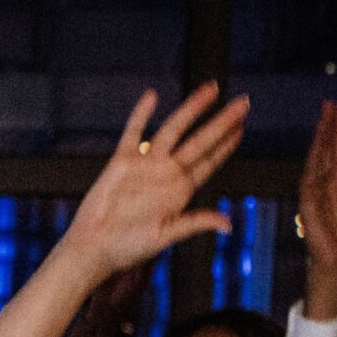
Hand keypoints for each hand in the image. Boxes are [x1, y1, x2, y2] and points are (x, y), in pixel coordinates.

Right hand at [56, 85, 246, 282]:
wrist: (93, 246)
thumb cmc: (128, 248)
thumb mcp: (166, 236)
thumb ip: (195, 223)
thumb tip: (228, 225)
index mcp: (180, 191)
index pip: (209, 162)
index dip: (226, 146)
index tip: (242, 128)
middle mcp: (166, 174)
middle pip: (200, 141)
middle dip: (222, 122)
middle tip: (243, 103)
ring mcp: (145, 165)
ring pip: (174, 129)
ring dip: (192, 109)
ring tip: (211, 89)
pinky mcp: (122, 162)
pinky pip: (133, 132)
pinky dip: (141, 114)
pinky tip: (152, 95)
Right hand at [298, 101, 336, 317]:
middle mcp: (325, 179)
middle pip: (325, 147)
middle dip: (327, 126)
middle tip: (330, 104)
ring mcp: (315, 189)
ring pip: (317, 157)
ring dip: (320, 139)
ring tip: (324, 119)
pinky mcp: (308, 202)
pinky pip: (310, 178)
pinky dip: (313, 163)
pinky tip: (318, 147)